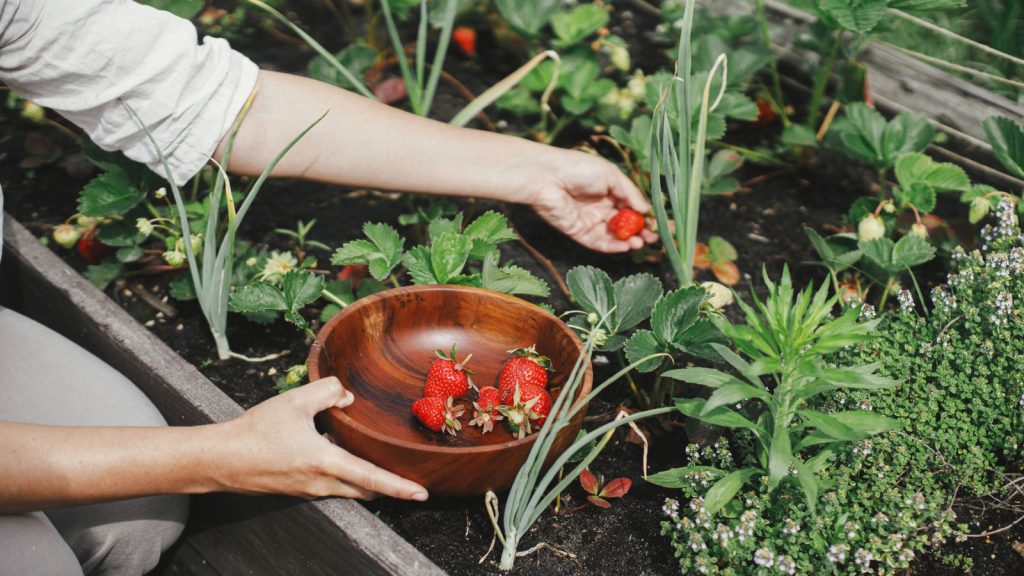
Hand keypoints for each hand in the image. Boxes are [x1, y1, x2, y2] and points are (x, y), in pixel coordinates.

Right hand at [214, 377, 427, 500]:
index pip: (372, 478)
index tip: (421, 493)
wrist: (219, 459)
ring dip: (362, 477)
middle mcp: (321, 484)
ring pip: (347, 488)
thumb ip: (328, 392)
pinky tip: (333, 449)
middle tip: (406, 474)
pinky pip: (329, 485)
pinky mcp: (296, 490)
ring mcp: (308, 491)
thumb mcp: (294, 402)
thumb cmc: (255, 432)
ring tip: (368, 454)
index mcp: (325, 463)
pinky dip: (341, 473)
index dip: (400, 487)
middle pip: (366, 490)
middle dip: (388, 485)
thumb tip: (348, 397)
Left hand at [525, 149, 658, 252]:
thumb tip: (646, 209)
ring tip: (642, 242)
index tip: (659, 223)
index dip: (645, 215)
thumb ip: (629, 193)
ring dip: (629, 240)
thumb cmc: (577, 168)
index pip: (631, 205)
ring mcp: (589, 220)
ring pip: (614, 235)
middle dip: (640, 231)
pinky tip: (627, 246)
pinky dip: (613, 246)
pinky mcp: (578, 232)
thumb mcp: (610, 175)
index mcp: (608, 189)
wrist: (547, 177)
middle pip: (625, 223)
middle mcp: (600, 206)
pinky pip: (598, 242)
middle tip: (654, 237)